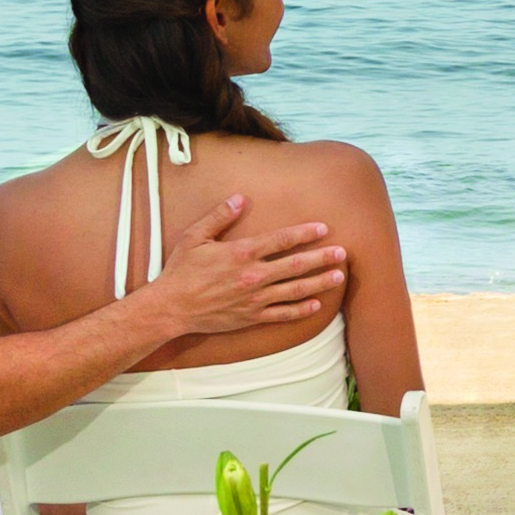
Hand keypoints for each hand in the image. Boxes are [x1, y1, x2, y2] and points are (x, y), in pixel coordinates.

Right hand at [139, 191, 346, 348]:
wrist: (170, 307)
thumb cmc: (181, 270)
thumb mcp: (195, 237)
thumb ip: (219, 216)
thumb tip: (240, 198)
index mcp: (241, 253)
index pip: (281, 240)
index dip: (304, 233)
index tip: (323, 228)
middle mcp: (253, 276)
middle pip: (295, 265)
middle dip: (321, 257)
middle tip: (343, 252)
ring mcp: (254, 299)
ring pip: (294, 290)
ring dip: (319, 282)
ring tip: (338, 276)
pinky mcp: (251, 317)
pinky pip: (281, 314)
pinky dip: (300, 310)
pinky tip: (316, 305)